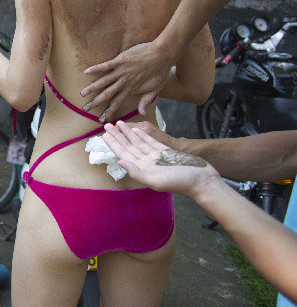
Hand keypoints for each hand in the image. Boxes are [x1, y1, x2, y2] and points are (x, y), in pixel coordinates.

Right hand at [81, 41, 170, 120]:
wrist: (162, 54)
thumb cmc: (160, 71)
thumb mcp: (156, 89)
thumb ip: (147, 101)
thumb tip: (141, 113)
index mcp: (131, 90)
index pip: (116, 103)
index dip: (108, 112)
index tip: (101, 120)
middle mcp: (123, 82)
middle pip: (106, 94)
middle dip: (95, 103)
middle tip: (85, 109)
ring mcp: (121, 71)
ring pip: (103, 81)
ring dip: (92, 88)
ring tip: (82, 94)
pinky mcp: (120, 60)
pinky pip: (105, 65)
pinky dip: (95, 69)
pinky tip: (86, 72)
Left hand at [102, 121, 219, 198]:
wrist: (202, 181)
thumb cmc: (180, 183)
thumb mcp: (155, 180)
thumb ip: (136, 172)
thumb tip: (119, 162)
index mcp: (142, 169)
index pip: (124, 153)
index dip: (114, 144)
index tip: (104, 135)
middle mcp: (147, 162)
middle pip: (128, 146)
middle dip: (118, 136)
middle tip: (107, 125)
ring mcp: (157, 157)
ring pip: (138, 142)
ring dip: (128, 133)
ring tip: (119, 123)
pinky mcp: (167, 153)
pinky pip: (151, 142)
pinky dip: (143, 135)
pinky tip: (136, 129)